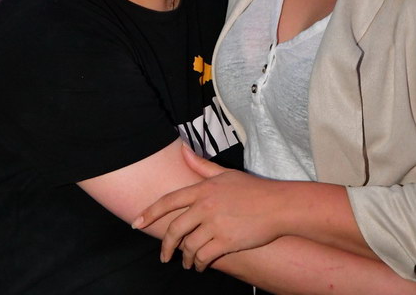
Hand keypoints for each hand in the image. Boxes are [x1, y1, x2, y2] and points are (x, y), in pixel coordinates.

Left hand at [132, 144, 286, 269]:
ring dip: (185, 258)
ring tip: (187, 262)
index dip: (150, 213)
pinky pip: (203, 257)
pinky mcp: (225, 241)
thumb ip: (202, 165)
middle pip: (175, 229)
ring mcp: (215, 224)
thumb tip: (183, 151)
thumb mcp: (226, 173)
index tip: (137, 223)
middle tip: (164, 256)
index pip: (169, 201)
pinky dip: (199, 264)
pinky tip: (201, 265)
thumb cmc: (253, 189)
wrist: (278, 205)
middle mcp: (205, 206)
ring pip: (188, 246)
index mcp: (203, 189)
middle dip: (166, 246)